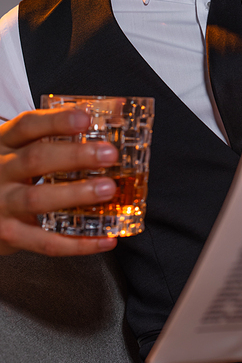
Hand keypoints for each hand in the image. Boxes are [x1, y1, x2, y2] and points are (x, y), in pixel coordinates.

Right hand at [0, 108, 118, 255]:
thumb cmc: (8, 173)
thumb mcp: (18, 148)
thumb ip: (51, 136)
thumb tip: (110, 118)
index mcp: (4, 143)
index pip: (27, 125)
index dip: (56, 120)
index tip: (86, 118)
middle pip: (36, 159)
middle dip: (75, 156)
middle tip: (109, 155)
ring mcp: (1, 204)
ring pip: (37, 199)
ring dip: (76, 194)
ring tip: (107, 189)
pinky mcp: (8, 235)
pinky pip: (44, 242)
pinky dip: (77, 244)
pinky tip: (104, 239)